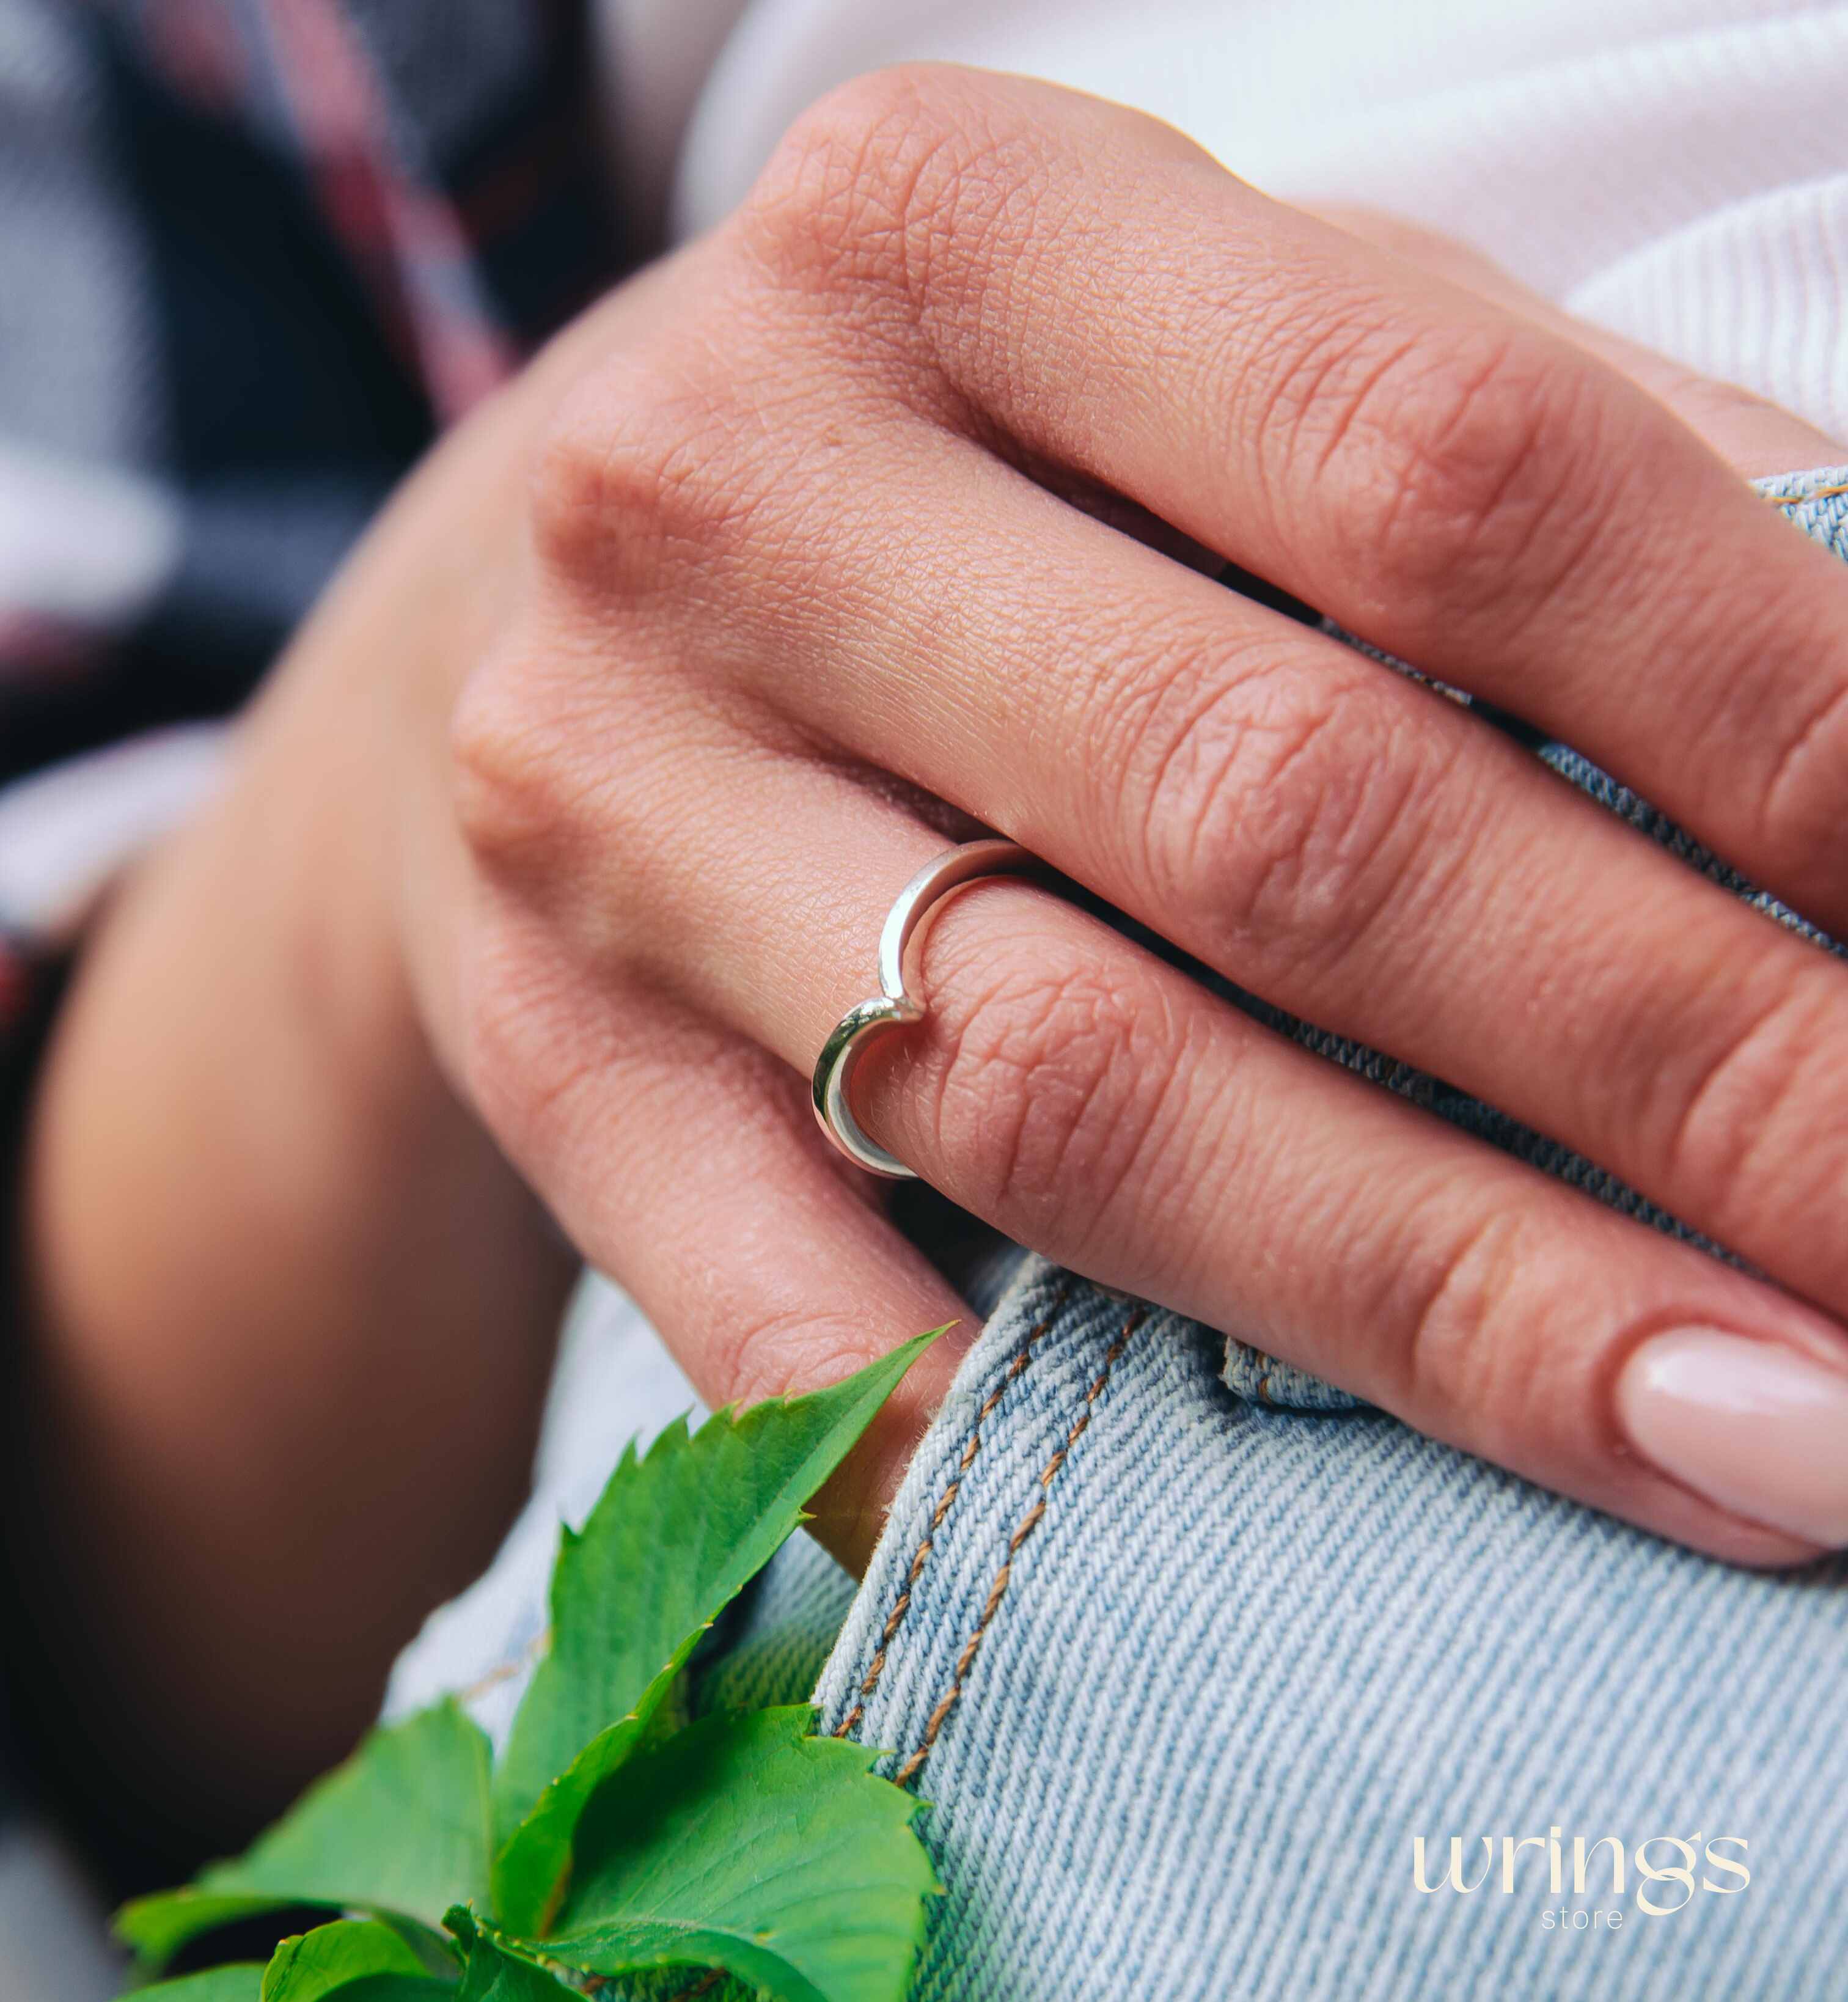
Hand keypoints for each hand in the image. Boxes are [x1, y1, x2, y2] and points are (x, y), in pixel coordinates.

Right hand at [400, 62, 1847, 1569]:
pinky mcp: (544, 1057)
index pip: (1439, 467)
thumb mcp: (1202, 359)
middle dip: (1680, 1063)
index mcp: (942, 225)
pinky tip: (1312, 1574)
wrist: (541, 597)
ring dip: (1454, 1300)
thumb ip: (1506, 490)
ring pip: (1069, 1093)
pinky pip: (802, 1324)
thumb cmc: (960, 466)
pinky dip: (1079, 1458)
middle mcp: (724, 496)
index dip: (1771, 719)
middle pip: (1272, 813)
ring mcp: (597, 795)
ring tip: (1759, 1434)